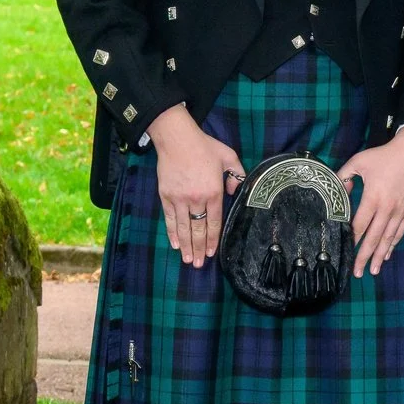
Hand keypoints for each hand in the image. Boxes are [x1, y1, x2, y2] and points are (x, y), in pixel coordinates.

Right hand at [148, 105, 244, 267]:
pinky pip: (170, 218)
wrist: (177, 138)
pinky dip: (172, 233)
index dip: (213, 239)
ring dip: (186, 245)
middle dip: (199, 248)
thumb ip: (237, 175)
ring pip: (183, 227)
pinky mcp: (165, 195)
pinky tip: (175, 244)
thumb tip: (235, 192)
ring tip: (187, 260)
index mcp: (213, 192)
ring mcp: (179, 198)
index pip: (214, 222)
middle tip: (198, 264)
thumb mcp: (229, 157)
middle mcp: (196, 199)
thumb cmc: (204, 146)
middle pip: (198, 229)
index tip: (212, 253)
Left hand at [336, 125, 403, 277]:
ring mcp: (400, 210)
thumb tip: (337, 189)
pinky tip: (387, 254)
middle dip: (364, 257)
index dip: (352, 240)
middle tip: (357, 273)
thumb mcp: (359, 161)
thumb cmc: (384, 156)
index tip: (345, 253)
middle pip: (373, 238)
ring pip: (388, 238)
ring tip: (374, 270)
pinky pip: (399, 231)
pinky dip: (393, 244)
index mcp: (373, 197)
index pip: (360, 225)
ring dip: (380, 256)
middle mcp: (387, 208)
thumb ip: (344, 175)